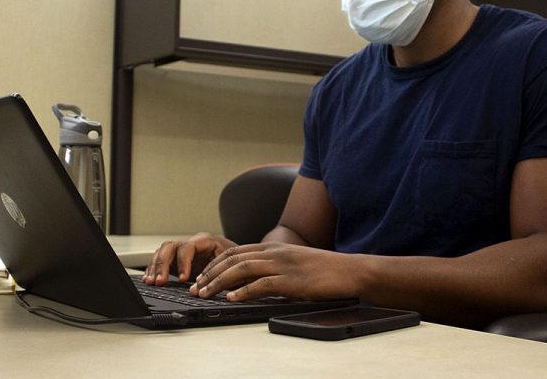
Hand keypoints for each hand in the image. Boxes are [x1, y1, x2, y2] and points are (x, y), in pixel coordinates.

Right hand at [142, 232, 236, 285]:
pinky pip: (161, 261)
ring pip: (162, 252)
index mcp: (205, 241)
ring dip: (155, 267)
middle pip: (170, 247)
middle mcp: (191, 244)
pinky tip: (149, 279)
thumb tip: (203, 287)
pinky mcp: (177, 260)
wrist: (240, 260)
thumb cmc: (238, 263)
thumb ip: (218, 275)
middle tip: (160, 282)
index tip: (183, 279)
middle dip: (162, 265)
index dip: (183, 262)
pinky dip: (153, 269)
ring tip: (152, 282)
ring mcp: (183, 251)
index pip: (187, 247)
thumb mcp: (232, 267)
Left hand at [191, 242, 357, 301]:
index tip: (202, 276)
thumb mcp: (293, 263)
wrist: (349, 271)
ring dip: (220, 282)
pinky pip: (262, 284)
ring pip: (242, 269)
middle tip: (196, 287)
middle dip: (211, 273)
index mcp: (274, 248)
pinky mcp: (292, 280)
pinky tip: (232, 298)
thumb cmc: (323, 270)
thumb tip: (251, 283)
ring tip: (206, 293)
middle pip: (233, 258)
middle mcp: (275, 252)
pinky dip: (244, 291)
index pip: (235, 251)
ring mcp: (283, 265)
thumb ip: (273, 268)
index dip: (215, 263)